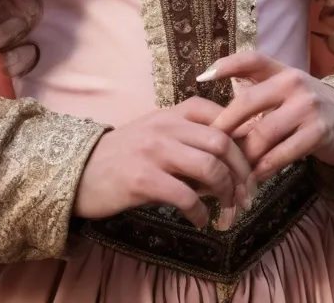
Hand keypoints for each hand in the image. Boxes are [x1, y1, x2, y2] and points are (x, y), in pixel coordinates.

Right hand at [73, 97, 254, 228]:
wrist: (80, 172)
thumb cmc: (126, 156)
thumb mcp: (158, 136)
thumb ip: (190, 141)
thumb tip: (233, 163)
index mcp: (171, 113)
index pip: (219, 114)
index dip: (242, 139)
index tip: (252, 164)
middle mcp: (165, 127)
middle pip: (222, 141)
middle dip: (243, 171)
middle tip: (247, 195)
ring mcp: (154, 151)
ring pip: (210, 167)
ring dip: (227, 194)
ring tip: (227, 212)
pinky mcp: (143, 179)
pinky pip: (186, 196)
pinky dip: (200, 213)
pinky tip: (200, 221)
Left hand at [202, 51, 333, 181]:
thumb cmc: (304, 107)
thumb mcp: (283, 91)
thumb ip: (254, 95)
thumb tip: (212, 121)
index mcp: (281, 70)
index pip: (252, 59)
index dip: (226, 64)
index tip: (201, 78)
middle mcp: (293, 82)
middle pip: (248, 102)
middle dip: (224, 127)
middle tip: (207, 146)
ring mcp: (307, 106)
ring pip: (262, 134)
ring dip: (243, 156)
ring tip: (228, 170)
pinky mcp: (318, 132)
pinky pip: (281, 154)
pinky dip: (264, 169)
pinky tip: (253, 179)